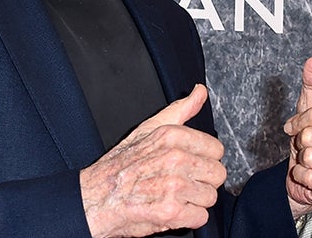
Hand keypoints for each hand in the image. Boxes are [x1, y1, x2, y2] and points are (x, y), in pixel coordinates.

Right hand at [80, 84, 226, 237]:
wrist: (95, 198)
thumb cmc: (119, 166)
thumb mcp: (147, 129)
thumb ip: (179, 111)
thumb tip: (199, 92)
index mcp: (172, 136)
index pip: (216, 150)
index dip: (202, 160)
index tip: (187, 165)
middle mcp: (176, 158)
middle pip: (217, 174)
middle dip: (201, 182)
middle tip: (179, 183)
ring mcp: (174, 185)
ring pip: (210, 197)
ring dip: (193, 201)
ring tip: (171, 196)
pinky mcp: (171, 211)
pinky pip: (200, 218)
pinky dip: (186, 219)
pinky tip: (169, 210)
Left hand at [284, 57, 311, 216]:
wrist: (302, 176)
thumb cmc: (308, 140)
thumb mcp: (307, 110)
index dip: (298, 121)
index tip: (298, 127)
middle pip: (309, 136)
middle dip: (299, 141)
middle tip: (305, 147)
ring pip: (308, 156)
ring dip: (301, 160)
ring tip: (309, 161)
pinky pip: (307, 176)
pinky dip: (301, 176)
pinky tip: (309, 176)